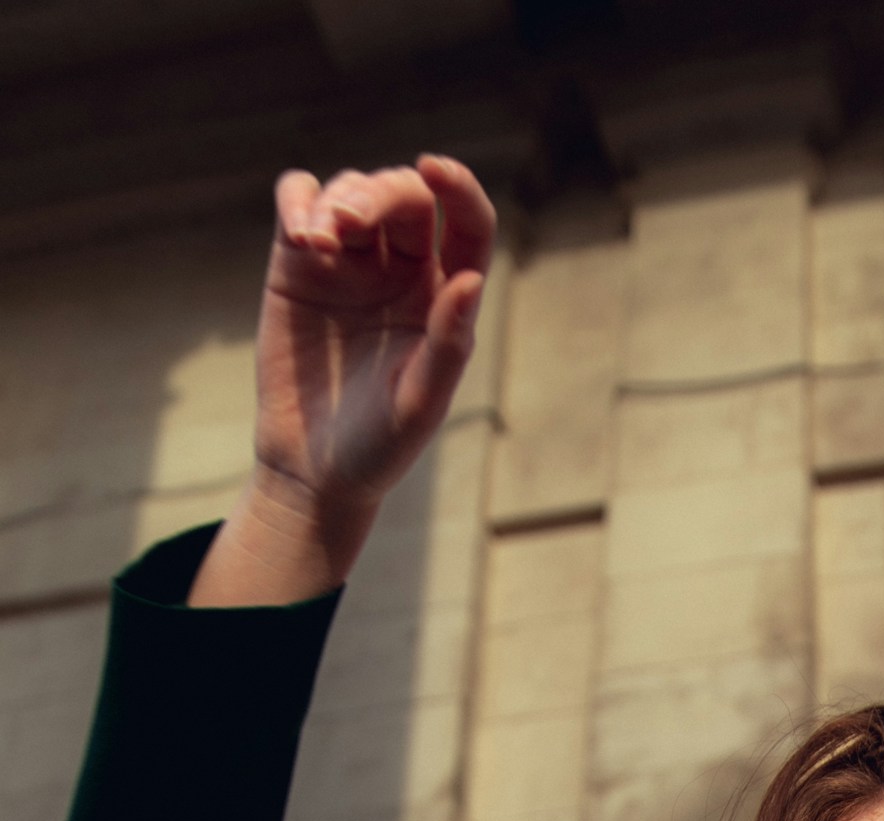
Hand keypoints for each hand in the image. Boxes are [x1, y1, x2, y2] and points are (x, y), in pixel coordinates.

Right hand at [191, 156, 496, 605]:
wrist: (312, 470)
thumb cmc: (379, 446)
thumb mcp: (420, 403)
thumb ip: (448, 344)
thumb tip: (469, 281)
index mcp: (444, 298)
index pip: (466, 225)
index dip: (458, 188)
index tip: (434, 169)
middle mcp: (401, 271)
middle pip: (403, 197)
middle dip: (376, 195)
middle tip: (347, 226)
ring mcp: (348, 263)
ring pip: (350, 191)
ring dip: (336, 200)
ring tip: (317, 241)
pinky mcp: (296, 264)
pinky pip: (299, 201)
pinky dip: (298, 199)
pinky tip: (299, 231)